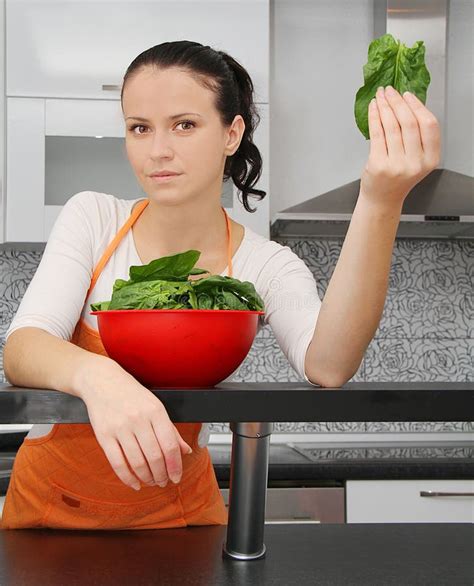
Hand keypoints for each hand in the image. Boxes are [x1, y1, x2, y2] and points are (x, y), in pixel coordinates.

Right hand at [79, 360, 192, 490]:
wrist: (102, 381)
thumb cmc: (131, 393)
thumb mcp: (155, 406)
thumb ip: (170, 430)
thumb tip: (185, 450)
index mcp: (155, 411)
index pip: (170, 445)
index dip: (175, 465)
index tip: (177, 476)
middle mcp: (138, 419)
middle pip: (155, 456)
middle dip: (162, 475)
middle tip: (164, 481)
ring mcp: (120, 428)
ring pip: (137, 462)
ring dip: (147, 478)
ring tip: (151, 481)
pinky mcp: (103, 435)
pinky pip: (117, 463)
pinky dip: (127, 478)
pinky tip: (134, 482)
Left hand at [359, 85, 440, 209]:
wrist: (383, 199)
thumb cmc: (398, 177)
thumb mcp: (417, 159)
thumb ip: (417, 137)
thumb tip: (406, 102)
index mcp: (430, 160)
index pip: (429, 125)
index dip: (418, 106)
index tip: (407, 95)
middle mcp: (415, 163)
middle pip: (409, 123)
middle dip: (397, 102)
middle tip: (390, 90)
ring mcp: (396, 165)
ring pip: (391, 126)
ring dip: (384, 106)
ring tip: (380, 96)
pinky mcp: (378, 165)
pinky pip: (377, 134)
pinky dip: (374, 117)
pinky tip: (373, 108)